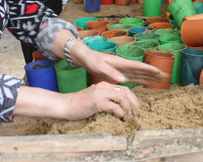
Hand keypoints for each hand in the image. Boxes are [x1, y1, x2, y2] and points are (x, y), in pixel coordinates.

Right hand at [14, 82, 139, 120]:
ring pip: (122, 96)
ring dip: (128, 107)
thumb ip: (106, 100)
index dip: (132, 98)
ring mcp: (100, 93)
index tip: (136, 107)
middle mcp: (104, 86)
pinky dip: (120, 112)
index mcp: (104, 85)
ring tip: (129, 116)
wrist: (65, 104)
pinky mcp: (96, 101)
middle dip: (134, 102)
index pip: (123, 88)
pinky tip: (120, 117)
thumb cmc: (79, 104)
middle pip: (125, 91)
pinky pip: (113, 106)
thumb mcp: (95, 99)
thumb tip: (118, 109)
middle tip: (137, 112)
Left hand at [74, 45, 168, 85]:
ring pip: (140, 74)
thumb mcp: (99, 67)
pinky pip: (133, 78)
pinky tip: (148, 82)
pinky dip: (141, 80)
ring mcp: (123, 70)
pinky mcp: (120, 75)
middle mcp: (125, 66)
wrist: (87, 58)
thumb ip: (110, 72)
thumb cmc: (92, 61)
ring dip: (150, 76)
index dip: (149, 68)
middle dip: (154, 73)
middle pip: (143, 70)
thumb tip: (122, 80)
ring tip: (161, 79)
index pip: (138, 66)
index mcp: (121, 63)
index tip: (159, 71)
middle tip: (166, 76)